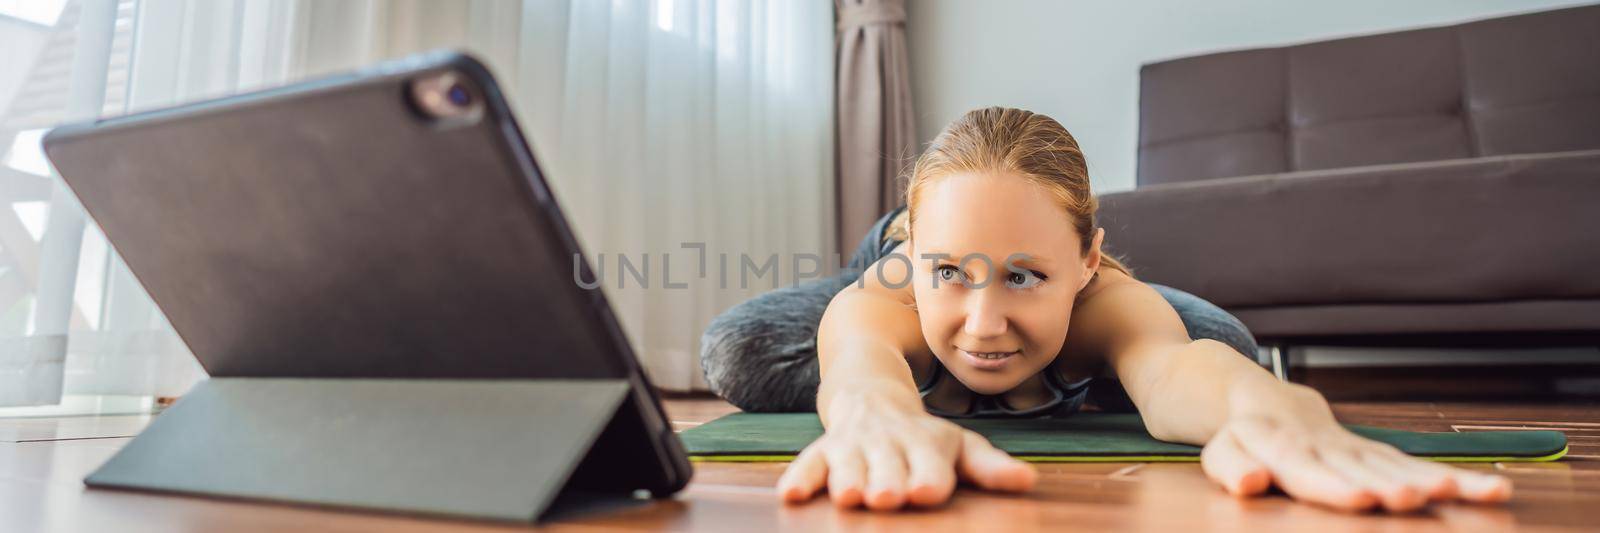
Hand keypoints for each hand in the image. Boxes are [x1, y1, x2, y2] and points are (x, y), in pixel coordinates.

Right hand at [776, 401, 1035, 509]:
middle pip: (886, 465)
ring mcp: (854, 446)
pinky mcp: (824, 450)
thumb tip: (1028, 481)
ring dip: (847, 477)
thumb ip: (989, 467)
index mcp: (926, 444)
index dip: (928, 475)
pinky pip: (809, 461)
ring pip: (847, 463)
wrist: (872, 398)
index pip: (929, 462)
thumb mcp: (959, 447)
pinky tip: (793, 495)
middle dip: (886, 479)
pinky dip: (801, 477)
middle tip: (886, 496)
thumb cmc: (924, 438)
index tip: (928, 490)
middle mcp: (889, 444)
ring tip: (849, 495)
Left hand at [1201, 414, 1513, 511]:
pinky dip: (1451, 478)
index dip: (1331, 482)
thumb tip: (1249, 483)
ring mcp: (1349, 444)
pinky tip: (1493, 491)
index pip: (1304, 465)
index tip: (1362, 497)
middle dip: (1386, 483)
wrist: (1248, 390)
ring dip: (1427, 479)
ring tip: (1463, 493)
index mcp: (1277, 441)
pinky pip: (1411, 465)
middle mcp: (1319, 441)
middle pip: (1357, 466)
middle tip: (1413, 497)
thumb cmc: (1232, 430)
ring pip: (1392, 464)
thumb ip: (1231, 465)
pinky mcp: (1371, 451)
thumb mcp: (1222, 446)